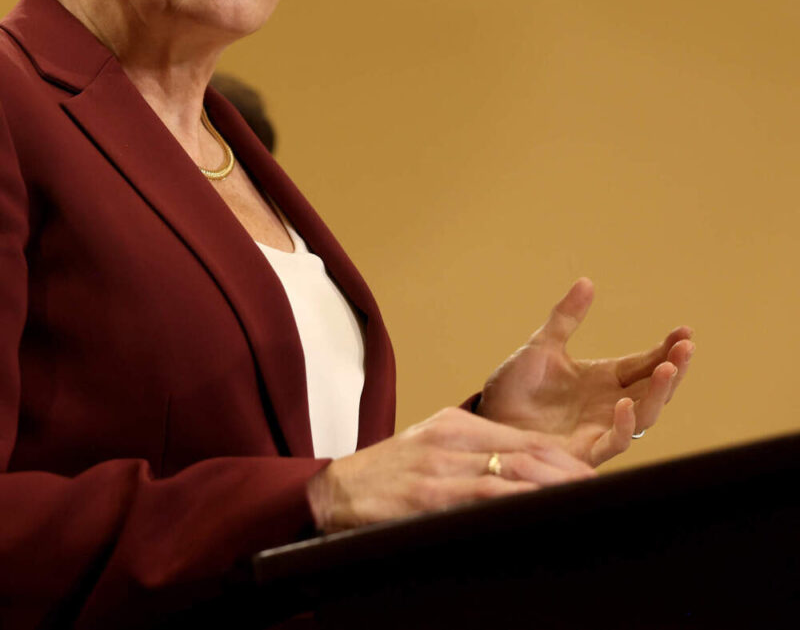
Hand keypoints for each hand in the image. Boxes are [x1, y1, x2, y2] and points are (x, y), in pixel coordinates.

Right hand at [306, 407, 594, 533]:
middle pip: (528, 450)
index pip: (522, 437)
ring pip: (516, 470)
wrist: (332, 491)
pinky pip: (487, 494)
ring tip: (586, 498)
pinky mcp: (431, 493)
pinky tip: (541, 508)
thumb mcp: (427, 452)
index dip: (562, 456)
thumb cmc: (382, 479)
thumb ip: (467, 458)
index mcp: (453, 425)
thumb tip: (514, 477)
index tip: (590, 472)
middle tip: (602, 487)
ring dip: (557, 485)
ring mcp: (441, 464)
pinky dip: (520, 500)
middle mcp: (451, 438)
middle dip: (571, 470)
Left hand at [479, 277, 693, 465]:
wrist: (488, 418)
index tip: (685, 331)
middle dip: (673, 367)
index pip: (645, 362)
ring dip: (658, 393)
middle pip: (654, 387)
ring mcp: (601, 428)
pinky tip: (625, 403)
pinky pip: (615, 441)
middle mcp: (610, 403)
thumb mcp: (541, 346)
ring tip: (667, 369)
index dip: (667, 348)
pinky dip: (624, 424)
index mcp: (604, 378)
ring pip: (645, 415)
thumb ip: (565, 318)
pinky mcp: (586, 450)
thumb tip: (586, 281)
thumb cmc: (514, 386)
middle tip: (686, 347)